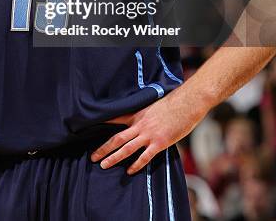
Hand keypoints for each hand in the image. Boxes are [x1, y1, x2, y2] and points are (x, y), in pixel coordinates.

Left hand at [90, 87, 206, 174]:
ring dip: (114, 157)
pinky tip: (130, 171)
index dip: (102, 123)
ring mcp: (149, 135)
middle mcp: (140, 125)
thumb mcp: (152, 105)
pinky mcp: (160, 143)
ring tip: (103, 165)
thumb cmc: (172, 104)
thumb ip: (143, 114)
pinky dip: (136, 164)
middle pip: (117, 138)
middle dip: (103, 148)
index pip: (115, 118)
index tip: (89, 127)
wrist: (187, 103)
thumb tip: (138, 120)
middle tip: (92, 157)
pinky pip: (145, 156)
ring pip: (127, 148)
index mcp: (137, 115)